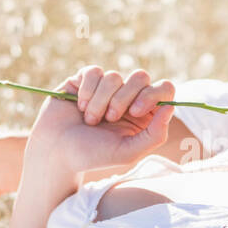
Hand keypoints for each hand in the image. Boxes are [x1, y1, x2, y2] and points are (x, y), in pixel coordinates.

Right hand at [28, 67, 175, 178]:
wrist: (57, 152)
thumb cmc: (94, 155)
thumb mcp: (129, 152)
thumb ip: (155, 134)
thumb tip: (170, 107)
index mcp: (144, 114)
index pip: (163, 89)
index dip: (153, 94)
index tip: (136, 111)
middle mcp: (128, 97)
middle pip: (141, 77)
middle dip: (124, 98)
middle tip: (111, 118)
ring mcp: (106, 87)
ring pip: (114, 76)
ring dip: (101, 101)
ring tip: (90, 120)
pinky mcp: (85, 79)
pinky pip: (94, 72)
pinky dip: (87, 91)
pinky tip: (79, 107)